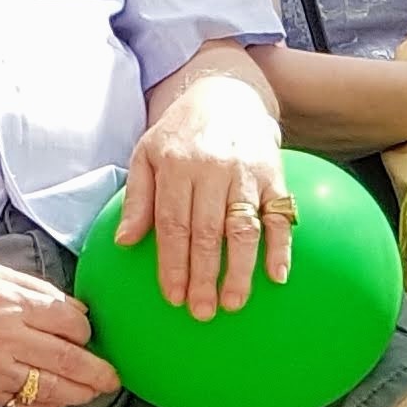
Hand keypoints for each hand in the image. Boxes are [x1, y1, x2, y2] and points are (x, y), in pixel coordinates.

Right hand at [0, 256, 120, 406]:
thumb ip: (38, 290)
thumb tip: (76, 312)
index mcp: (12, 301)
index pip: (71, 322)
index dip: (87, 330)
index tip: (88, 334)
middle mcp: (6, 336)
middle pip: (70, 361)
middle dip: (98, 372)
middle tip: (112, 378)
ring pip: (53, 390)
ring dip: (80, 393)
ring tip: (92, 391)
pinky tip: (56, 401)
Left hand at [118, 61, 292, 316]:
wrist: (226, 94)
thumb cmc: (181, 133)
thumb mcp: (147, 153)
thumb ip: (137, 198)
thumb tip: (125, 242)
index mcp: (176, 165)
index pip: (173, 223)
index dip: (173, 263)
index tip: (172, 297)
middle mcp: (212, 169)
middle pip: (207, 231)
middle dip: (204, 275)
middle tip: (202, 311)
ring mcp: (246, 172)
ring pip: (243, 227)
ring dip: (240, 269)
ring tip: (233, 302)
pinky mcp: (275, 175)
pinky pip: (280, 214)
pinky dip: (281, 246)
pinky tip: (277, 275)